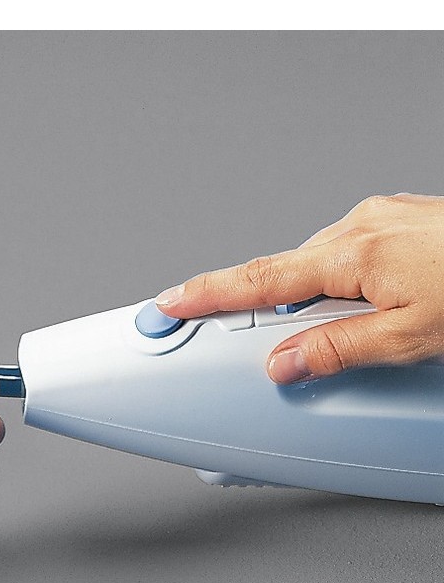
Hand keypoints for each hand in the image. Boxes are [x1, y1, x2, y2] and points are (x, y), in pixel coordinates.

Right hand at [155, 193, 443, 382]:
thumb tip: (284, 363)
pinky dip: (335, 282)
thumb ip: (339, 349)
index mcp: (354, 254)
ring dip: (306, 298)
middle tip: (228, 333)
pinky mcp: (398, 221)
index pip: (258, 280)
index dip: (205, 293)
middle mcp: (360, 226)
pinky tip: (358, 305)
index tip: (168, 304)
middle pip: (284, 272)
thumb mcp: (415, 338)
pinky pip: (345, 255)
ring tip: (323, 331)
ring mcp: (381, 219)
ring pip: (317, 265)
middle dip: (257, 305)